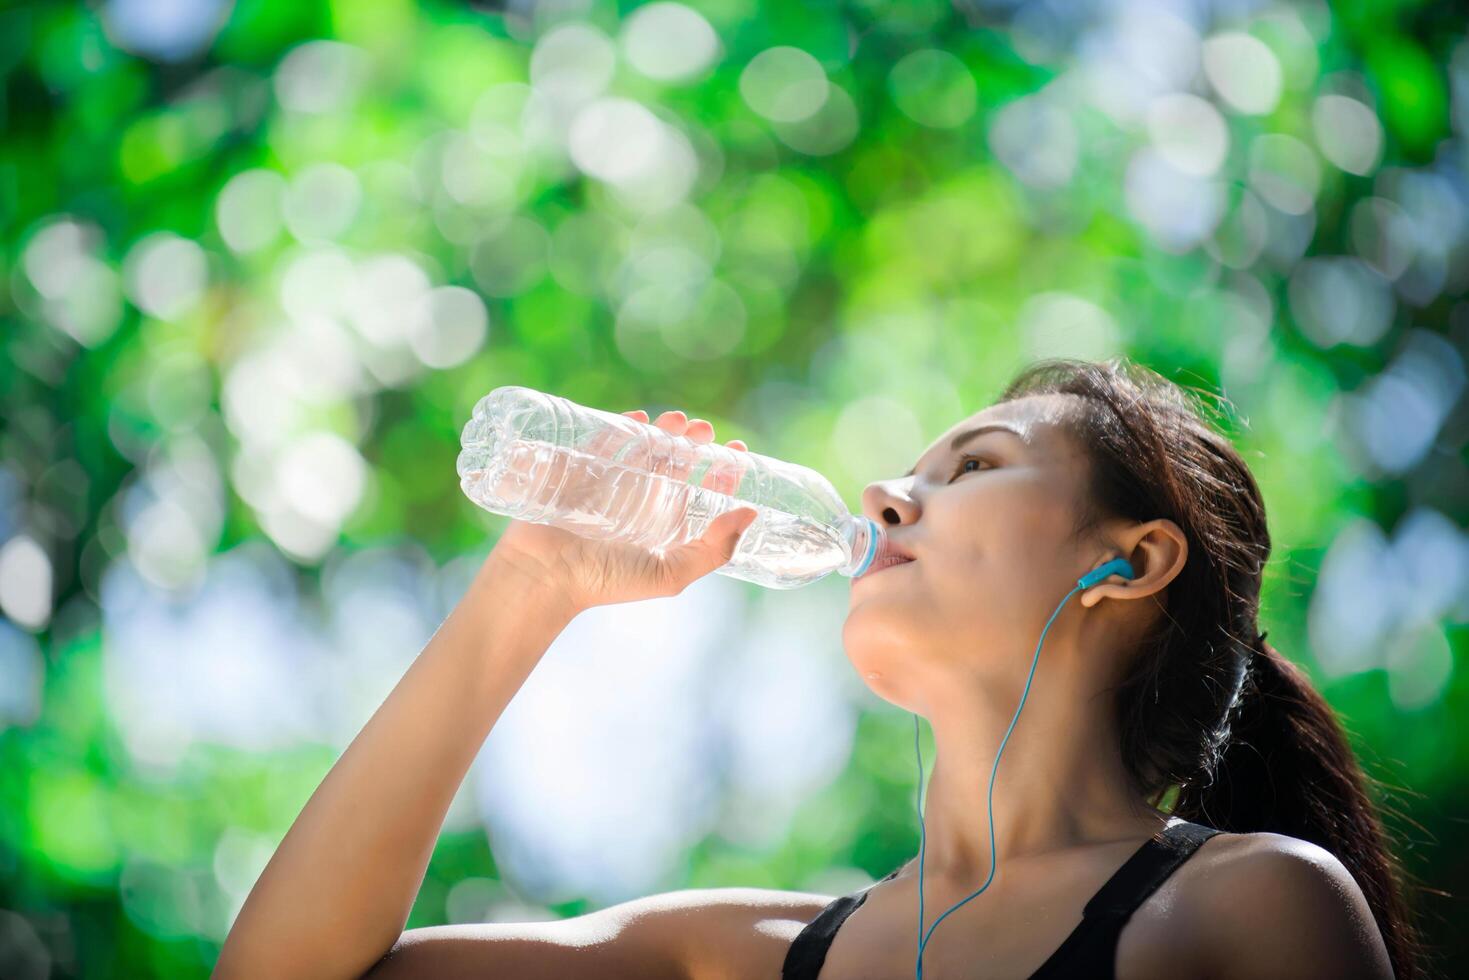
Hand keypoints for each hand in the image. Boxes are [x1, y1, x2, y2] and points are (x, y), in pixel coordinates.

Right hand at [487, 409, 757, 612]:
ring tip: (679, 420)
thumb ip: (712, 550)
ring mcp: (609, 482)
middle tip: (705, 430)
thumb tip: (750, 512)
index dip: (720, 470)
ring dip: (663, 428)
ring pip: (643, 445)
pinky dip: (622, 423)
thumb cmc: (606, 581)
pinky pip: (603, 439)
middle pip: (673, 460)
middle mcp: (639, 500)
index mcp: (663, 524)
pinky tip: (639, 416)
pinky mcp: (580, 469)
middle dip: (693, 442)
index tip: (737, 453)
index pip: (699, 489)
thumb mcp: (670, 573)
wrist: (544, 576)